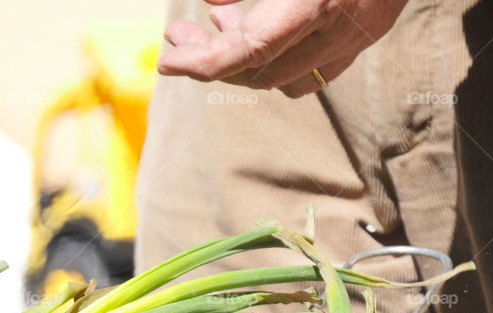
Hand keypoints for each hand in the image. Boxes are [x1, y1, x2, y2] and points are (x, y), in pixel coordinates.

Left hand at [158, 0, 408, 97]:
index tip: (168, 61)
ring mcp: (360, 35)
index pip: (249, 52)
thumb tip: (209, 1)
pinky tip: (256, 28)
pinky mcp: (372, 32)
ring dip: (244, 62)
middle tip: (179, 35)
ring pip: (287, 78)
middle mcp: (340, 27)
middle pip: (261, 72)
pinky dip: (278, 58)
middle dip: (213, 60)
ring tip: (214, 26)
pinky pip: (316, 67)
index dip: (203, 62)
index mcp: (318, 0)